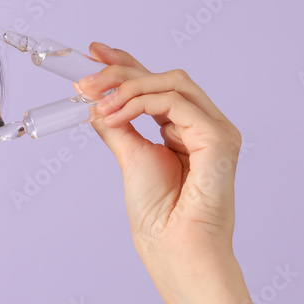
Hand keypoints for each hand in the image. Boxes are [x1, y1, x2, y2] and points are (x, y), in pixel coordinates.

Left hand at [74, 43, 241, 265]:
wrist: (174, 250)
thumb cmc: (158, 217)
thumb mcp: (129, 157)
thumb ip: (116, 126)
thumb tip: (94, 100)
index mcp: (186, 131)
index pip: (157, 85)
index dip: (126, 64)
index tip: (93, 53)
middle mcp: (206, 126)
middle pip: (164, 78)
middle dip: (120, 70)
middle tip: (84, 78)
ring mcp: (217, 130)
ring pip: (171, 83)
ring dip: (127, 86)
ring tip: (95, 101)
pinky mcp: (219, 138)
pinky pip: (175, 102)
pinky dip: (140, 102)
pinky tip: (115, 115)